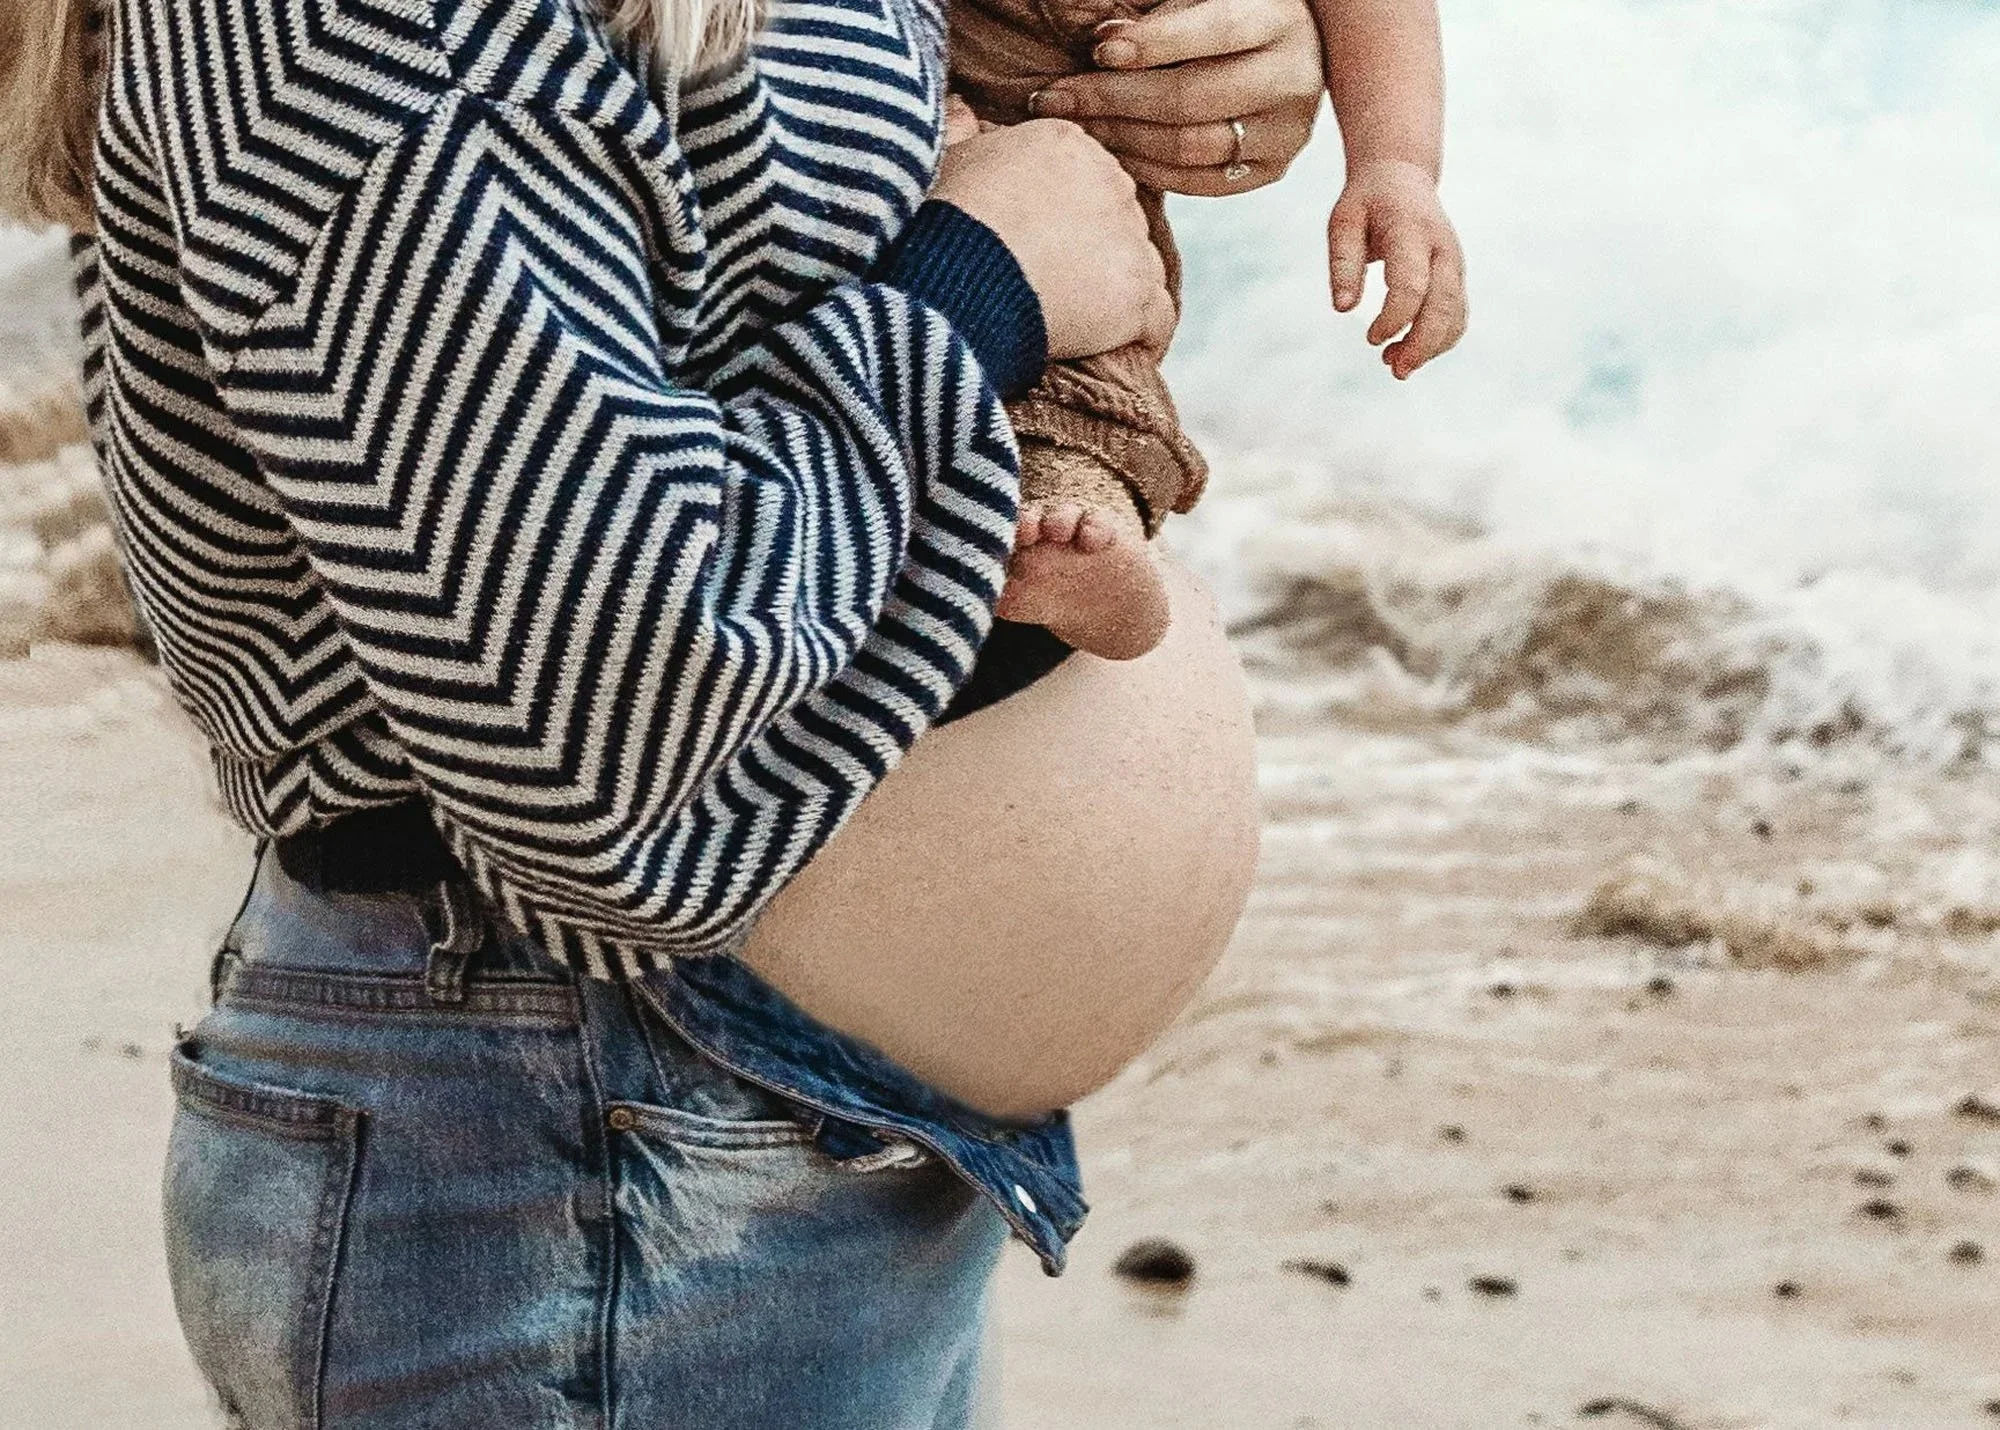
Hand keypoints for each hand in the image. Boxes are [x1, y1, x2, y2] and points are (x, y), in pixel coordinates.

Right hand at [931, 119, 1175, 359]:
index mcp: (1068, 144)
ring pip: (1142, 266)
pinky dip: (1143, 336)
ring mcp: (1131, 240)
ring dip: (1119, 292)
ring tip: (1082, 321)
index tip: (1043, 242)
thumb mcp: (944, 160)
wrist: (954, 280)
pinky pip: (1158, 318)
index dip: (1067, 214)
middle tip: (1059, 285)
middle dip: (1097, 250)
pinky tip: (1120, 348)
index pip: (1086, 177)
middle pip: (1119, 219)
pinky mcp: (1139, 294)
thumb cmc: (941, 222)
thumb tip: (962, 109)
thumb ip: (963, 130)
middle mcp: (1112, 182)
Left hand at [1024, 0, 1322, 196]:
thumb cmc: (1225, 13)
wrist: (1282, 55)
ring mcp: (1287, 131)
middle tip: (1054, 98)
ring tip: (1075, 124)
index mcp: (1280, 17)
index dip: (1151, 43)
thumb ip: (1164, 15)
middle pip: (1190, 98)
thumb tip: (1104, 43)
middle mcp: (1294, 77)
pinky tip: (1110, 150)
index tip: (1097, 48)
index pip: (1213, 31)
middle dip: (1112, 99)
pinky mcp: (1272, 168)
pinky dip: (1146, 169)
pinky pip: (1199, 182)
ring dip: (1119, 138)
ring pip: (1190, 146)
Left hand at [1328, 158, 1466, 378]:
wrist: (1402, 177)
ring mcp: (1455, 264)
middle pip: (1443, 305)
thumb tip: (1343, 308)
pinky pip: (1457, 315)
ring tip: (1395, 366)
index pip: (1412, 285)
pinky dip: (1439, 340)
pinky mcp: (1456, 277)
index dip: (1394, 318)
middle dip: (1422, 344)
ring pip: (1456, 315)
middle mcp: (1443, 249)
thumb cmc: (1367, 203)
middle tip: (1394, 370)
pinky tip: (1410, 352)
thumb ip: (1343, 264)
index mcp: (1413, 232)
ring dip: (1431, 348)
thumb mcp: (1343, 224)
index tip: (1371, 338)